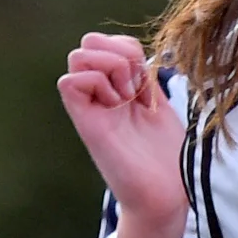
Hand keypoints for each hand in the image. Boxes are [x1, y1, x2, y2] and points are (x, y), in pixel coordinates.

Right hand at [58, 33, 187, 234]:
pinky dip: (96, 83)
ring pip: (77, 56)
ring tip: (127, 98)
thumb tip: (136, 54)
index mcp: (118, 89)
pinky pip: (69, 83)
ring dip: (110, 67)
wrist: (167, 195)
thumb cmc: (169, 158)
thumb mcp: (160, 106)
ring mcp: (91, 108)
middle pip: (89, 42)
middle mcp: (100, 96)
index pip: (109, 42)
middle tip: (136, 88)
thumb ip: (143, 78)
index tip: (148, 84)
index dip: (129, 49)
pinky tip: (116, 106)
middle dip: (119, 53)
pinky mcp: (85, 123)